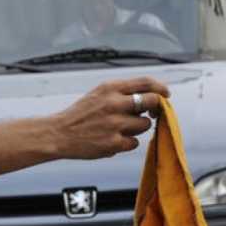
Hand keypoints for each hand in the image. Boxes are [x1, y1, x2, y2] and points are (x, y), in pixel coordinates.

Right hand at [50, 77, 169, 159]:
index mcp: (110, 88)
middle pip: (152, 102)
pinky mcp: (113, 143)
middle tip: (151, 113)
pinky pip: (135, 142)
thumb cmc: (81, 114)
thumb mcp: (98, 94)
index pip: (146, 82)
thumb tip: (153, 95)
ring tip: (120, 128)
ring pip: (145, 124)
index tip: (166, 94)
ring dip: (138, 127)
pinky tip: (113, 140)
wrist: (58, 133)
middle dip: (156, 108)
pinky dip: (127, 142)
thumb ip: (122, 92)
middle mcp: (114, 104)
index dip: (161, 88)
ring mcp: (115, 124)